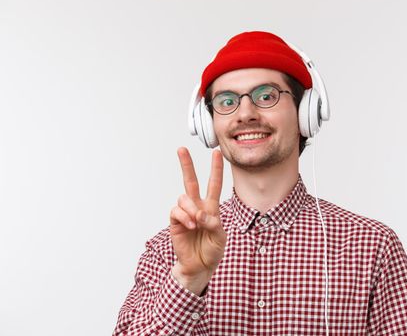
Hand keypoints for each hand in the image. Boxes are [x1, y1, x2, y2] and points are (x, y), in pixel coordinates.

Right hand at [169, 147, 225, 293]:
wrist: (199, 266)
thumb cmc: (212, 251)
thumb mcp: (220, 237)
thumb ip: (213, 223)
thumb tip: (200, 214)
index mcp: (211, 208)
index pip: (214, 184)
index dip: (216, 169)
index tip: (216, 153)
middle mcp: (197, 207)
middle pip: (190, 181)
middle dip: (186, 165)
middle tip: (181, 149)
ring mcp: (185, 214)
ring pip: (184, 197)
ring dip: (191, 208)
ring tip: (196, 222)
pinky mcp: (175, 222)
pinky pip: (176, 211)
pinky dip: (184, 216)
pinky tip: (190, 225)